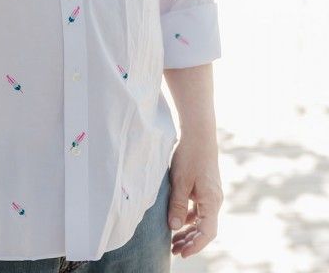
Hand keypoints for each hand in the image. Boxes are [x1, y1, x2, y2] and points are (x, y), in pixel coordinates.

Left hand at [167, 136, 222, 257]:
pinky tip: (177, 221)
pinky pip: (199, 209)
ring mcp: (210, 194)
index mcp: (211, 201)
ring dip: (189, 231)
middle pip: (205, 229)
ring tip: (173, 241)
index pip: (207, 232)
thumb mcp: (180, 181)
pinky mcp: (205, 188)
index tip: (182, 253)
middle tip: (174, 251)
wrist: (198, 134)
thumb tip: (174, 227)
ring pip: (201, 220)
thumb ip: (177, 205)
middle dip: (190, 241)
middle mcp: (214, 200)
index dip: (195, 245)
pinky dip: (189, 218)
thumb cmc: (189, 155)